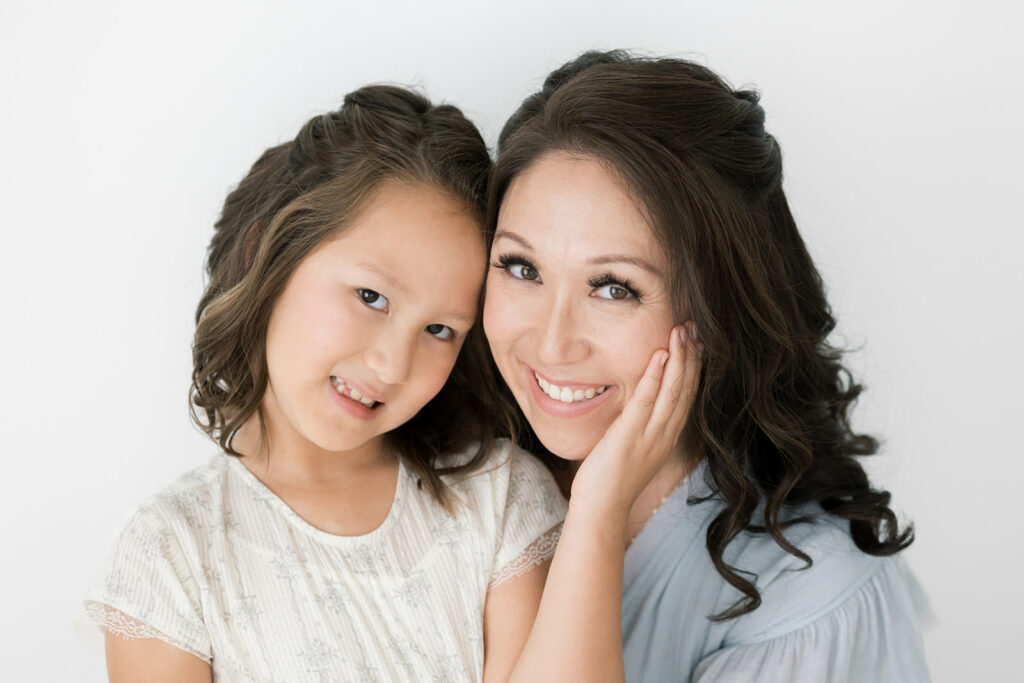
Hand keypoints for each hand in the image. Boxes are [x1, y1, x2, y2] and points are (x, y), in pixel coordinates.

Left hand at [568, 322, 701, 520]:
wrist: (600, 509)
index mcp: (667, 436)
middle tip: (694, 326)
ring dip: (679, 359)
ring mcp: (650, 437)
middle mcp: (665, 435)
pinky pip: (645, 403)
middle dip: (691, 355)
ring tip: (682, 331)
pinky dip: (654, 378)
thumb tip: (639, 400)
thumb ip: (640, 424)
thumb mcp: (633, 446)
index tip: (696, 340)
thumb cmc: (611, 478)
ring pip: (673, 392)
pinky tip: (659, 356)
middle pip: (687, 388)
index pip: (688, 395)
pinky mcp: (629, 437)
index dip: (694, 366)